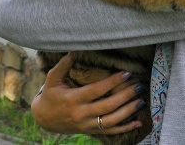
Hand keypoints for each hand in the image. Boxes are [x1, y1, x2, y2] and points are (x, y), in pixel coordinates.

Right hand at [31, 53, 145, 134]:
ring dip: (128, 111)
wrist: (43, 119)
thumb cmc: (50, 95)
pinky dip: (125, 128)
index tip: (126, 73)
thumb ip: (63, 66)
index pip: (96, 90)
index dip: (112, 82)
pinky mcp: (90, 131)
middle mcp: (81, 114)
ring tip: (141, 100)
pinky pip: (110, 132)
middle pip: (107, 106)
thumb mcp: (52, 79)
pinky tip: (138, 123)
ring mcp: (87, 125)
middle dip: (125, 96)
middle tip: (139, 85)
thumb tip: (74, 51)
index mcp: (73, 100)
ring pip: (111, 121)